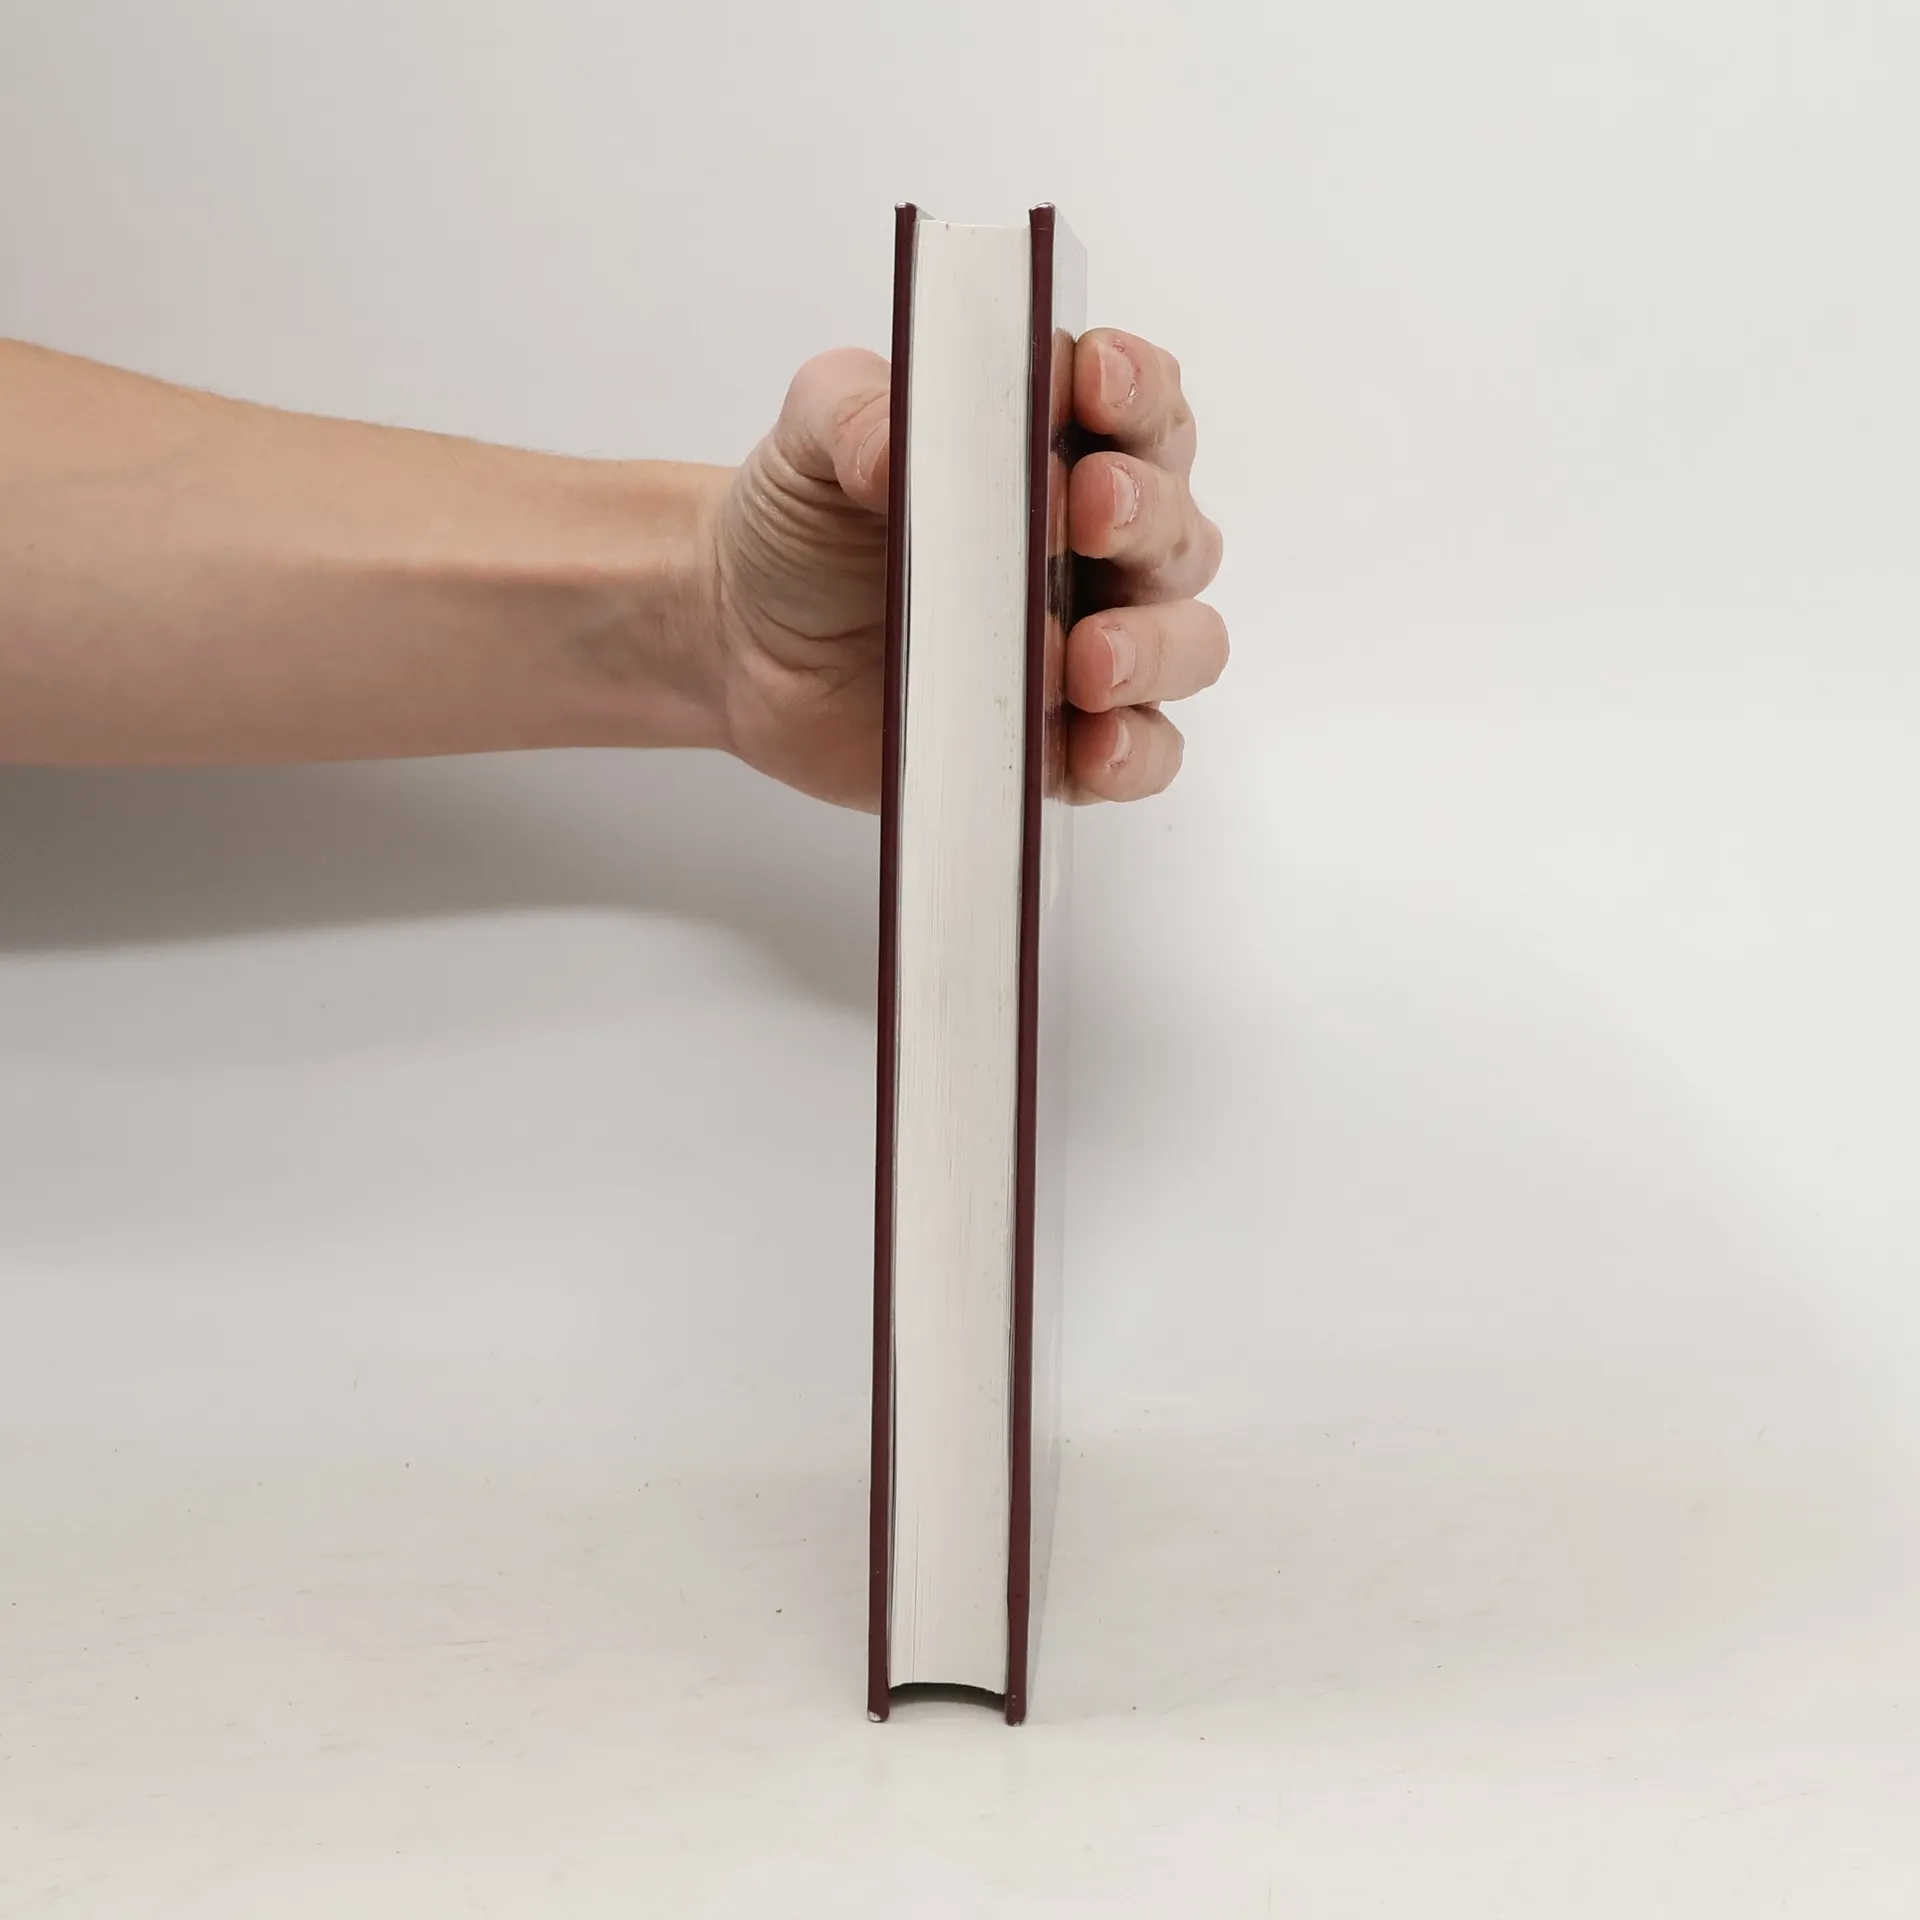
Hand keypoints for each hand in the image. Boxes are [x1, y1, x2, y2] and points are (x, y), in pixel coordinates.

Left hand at [709, 332, 1225, 809]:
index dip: (1137, 390)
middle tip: (1087, 513)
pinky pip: (1142, 756)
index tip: (1096, 383)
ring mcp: (1091, 650)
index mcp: (1063, 451)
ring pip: (1185, 644)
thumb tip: (903, 446)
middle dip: (1144, 515)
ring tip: (1089, 657)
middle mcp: (1100, 550)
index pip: (1141, 407)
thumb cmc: (807, 525)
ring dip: (1154, 646)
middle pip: (1176, 527)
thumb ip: (856, 413)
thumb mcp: (812, 437)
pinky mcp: (1063, 744)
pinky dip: (1135, 753)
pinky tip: (1095, 744)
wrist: (743, 641)